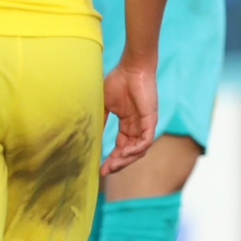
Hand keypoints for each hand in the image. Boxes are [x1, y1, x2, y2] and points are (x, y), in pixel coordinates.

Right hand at [101, 54, 158, 175]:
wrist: (131, 68)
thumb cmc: (118, 82)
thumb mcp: (105, 105)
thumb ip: (100, 121)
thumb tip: (90, 137)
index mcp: (127, 124)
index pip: (121, 147)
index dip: (111, 159)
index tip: (100, 169)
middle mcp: (137, 126)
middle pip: (130, 152)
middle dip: (117, 163)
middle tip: (105, 171)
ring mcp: (145, 124)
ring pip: (139, 150)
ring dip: (126, 160)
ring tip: (112, 165)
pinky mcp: (151, 119)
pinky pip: (146, 140)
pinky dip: (136, 149)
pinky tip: (124, 153)